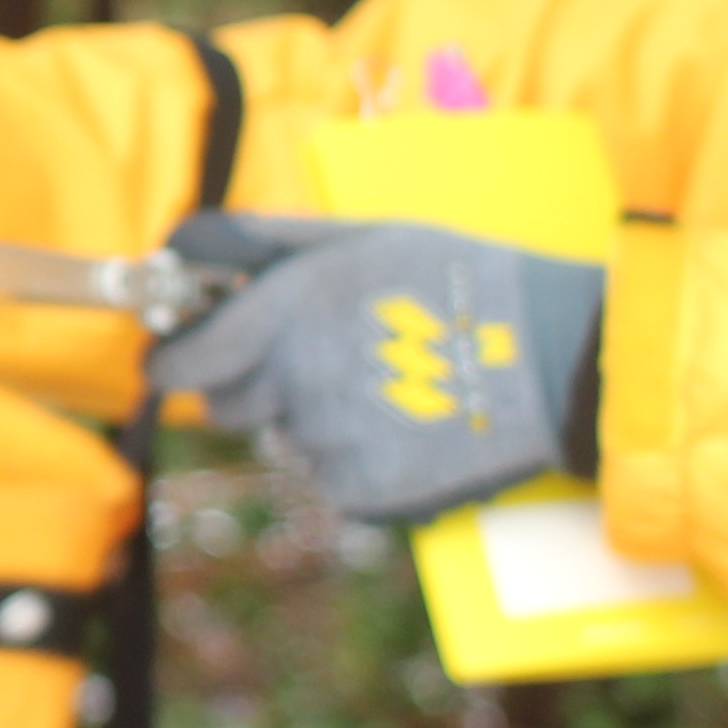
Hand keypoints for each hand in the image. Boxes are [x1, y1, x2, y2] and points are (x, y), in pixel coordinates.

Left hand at [144, 212, 606, 524]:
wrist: (554, 358)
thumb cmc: (456, 278)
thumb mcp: (359, 235)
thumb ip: (259, 241)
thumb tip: (174, 241)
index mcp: (284, 313)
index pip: (183, 363)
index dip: (172, 363)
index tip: (173, 361)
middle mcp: (293, 381)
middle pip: (228, 406)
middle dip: (253, 385)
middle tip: (316, 360)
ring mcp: (327, 443)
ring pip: (290, 437)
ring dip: (319, 416)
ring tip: (393, 382)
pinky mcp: (362, 491)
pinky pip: (336, 474)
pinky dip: (362, 455)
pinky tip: (413, 422)